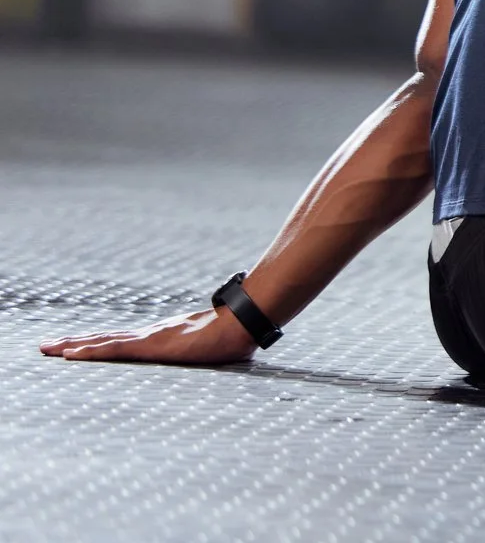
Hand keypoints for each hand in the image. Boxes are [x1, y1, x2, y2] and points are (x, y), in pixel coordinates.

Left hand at [40, 306, 259, 366]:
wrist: (242, 324)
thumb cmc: (234, 337)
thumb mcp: (213, 347)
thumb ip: (205, 350)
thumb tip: (217, 354)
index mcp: (161, 337)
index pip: (121, 341)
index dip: (96, 343)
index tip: (74, 346)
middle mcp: (149, 335)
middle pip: (104, 339)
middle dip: (74, 343)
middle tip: (46, 346)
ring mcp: (149, 339)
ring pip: (102, 343)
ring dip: (72, 346)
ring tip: (48, 349)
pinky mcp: (151, 346)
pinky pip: (113, 351)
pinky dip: (89, 352)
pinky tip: (70, 355)